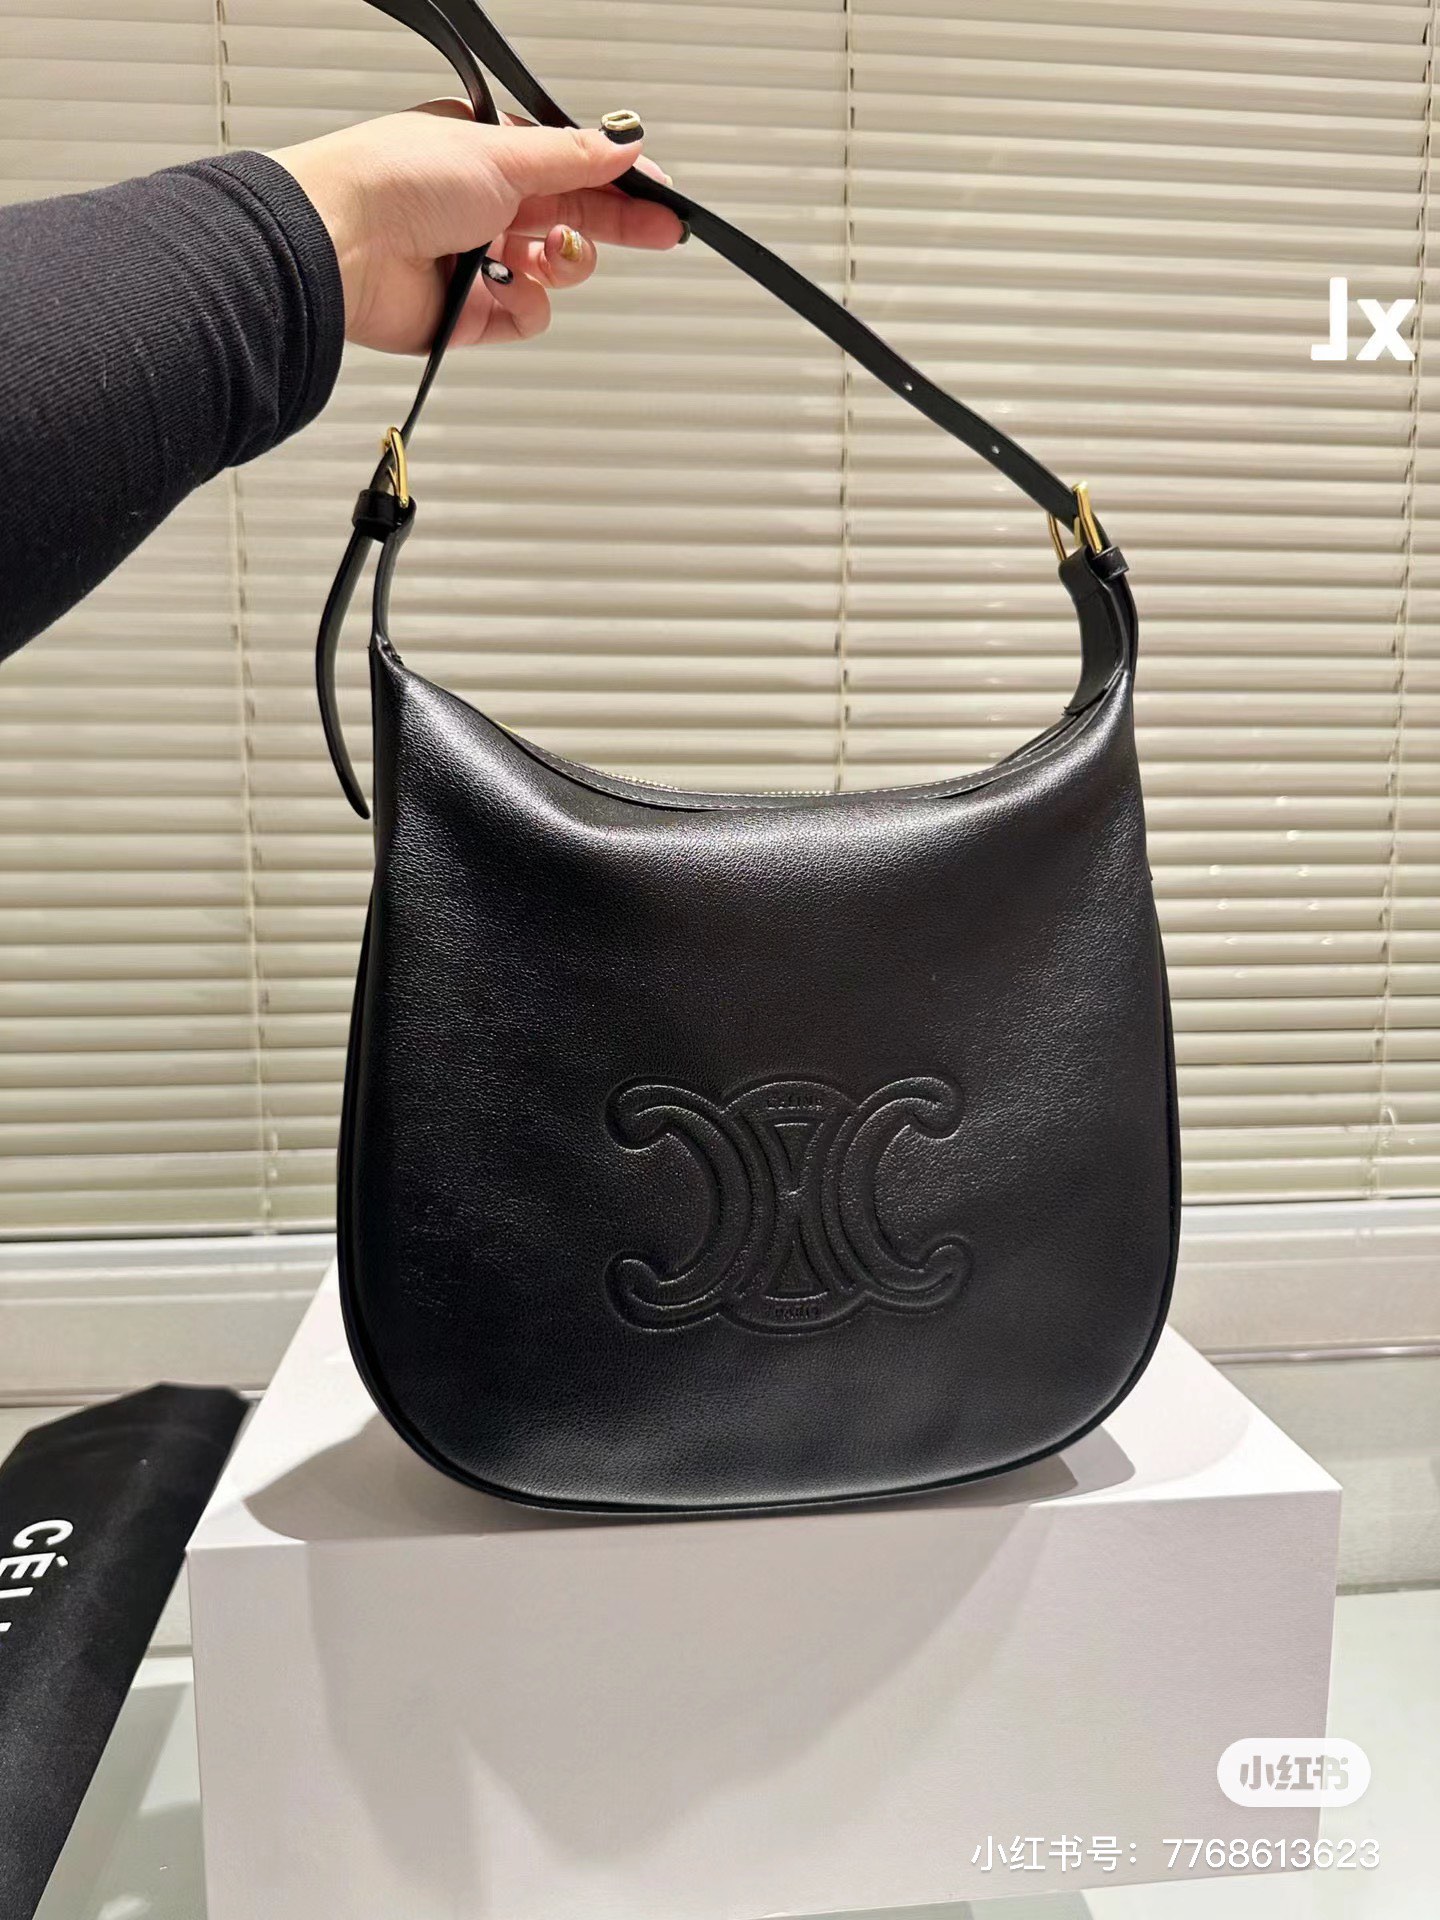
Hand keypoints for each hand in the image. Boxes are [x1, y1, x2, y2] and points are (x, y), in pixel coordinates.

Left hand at [271, 101, 682, 351]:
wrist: (345, 242)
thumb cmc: (397, 179)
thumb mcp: (502, 151)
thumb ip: (573, 156)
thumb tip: (623, 142)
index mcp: (486, 153)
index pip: (569, 167)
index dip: (615, 180)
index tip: (657, 194)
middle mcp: (482, 204)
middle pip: (570, 218)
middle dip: (613, 225)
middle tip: (660, 231)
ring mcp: (477, 260)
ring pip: (552, 272)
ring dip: (559, 265)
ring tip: (541, 255)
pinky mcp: (470, 314)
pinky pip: (525, 316)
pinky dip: (522, 305)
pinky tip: (502, 286)